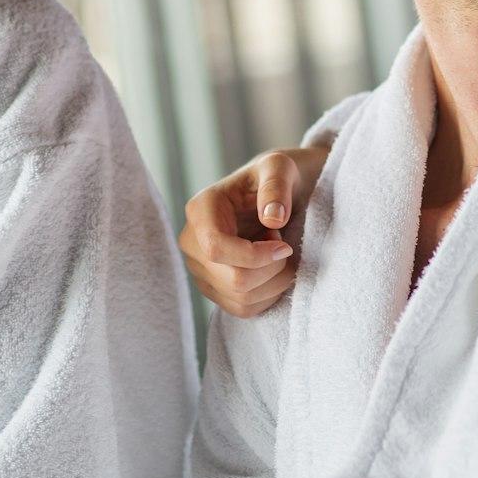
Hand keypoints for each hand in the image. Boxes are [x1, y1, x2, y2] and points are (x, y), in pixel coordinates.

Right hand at [180, 145, 328, 316]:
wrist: (274, 195)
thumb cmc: (275, 178)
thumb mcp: (280, 168)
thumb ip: (276, 186)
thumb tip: (272, 219)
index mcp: (200, 209)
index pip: (217, 248)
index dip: (256, 256)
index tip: (285, 245)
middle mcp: (191, 242)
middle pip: (233, 279)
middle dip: (272, 269)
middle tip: (283, 244)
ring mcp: (200, 269)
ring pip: (240, 299)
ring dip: (274, 282)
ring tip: (277, 252)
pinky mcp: (213, 289)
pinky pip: (242, 309)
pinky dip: (268, 295)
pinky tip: (273, 270)